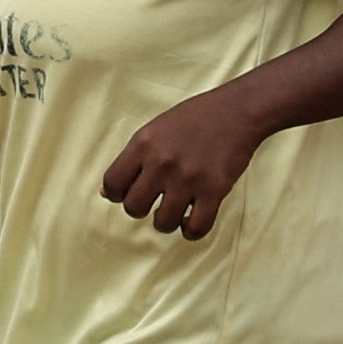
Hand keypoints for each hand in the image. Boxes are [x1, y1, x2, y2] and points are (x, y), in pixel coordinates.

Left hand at [99, 83, 274, 241]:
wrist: (236, 112)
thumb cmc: (193, 120)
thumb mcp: (153, 131)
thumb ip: (131, 160)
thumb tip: (106, 194)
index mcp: (142, 145)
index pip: (112, 183)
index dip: (115, 194)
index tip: (127, 193)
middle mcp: (162, 163)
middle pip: (133, 207)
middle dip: (139, 209)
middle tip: (152, 202)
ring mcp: (188, 178)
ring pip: (162, 222)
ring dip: (165, 222)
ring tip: (172, 212)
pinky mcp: (215, 190)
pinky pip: (196, 227)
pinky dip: (191, 231)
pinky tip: (190, 222)